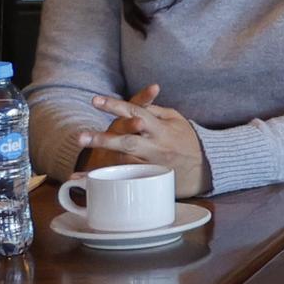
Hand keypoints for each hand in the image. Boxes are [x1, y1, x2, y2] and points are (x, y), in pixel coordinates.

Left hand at [80, 87, 213, 196]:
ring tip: (77, 169)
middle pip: (127, 141)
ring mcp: (153, 163)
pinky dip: (106, 178)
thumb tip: (137, 101)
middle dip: (103, 139)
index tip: (94, 100)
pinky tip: (85, 182)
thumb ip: (154, 110)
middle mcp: (155, 145)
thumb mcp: (175, 119)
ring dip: (100, 164)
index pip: (135, 112)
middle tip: (80, 138)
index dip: (114, 106)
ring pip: (124, 162)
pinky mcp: (151, 178)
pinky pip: (126, 178)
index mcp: (160, 127)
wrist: (207, 167)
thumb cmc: (188, 139)